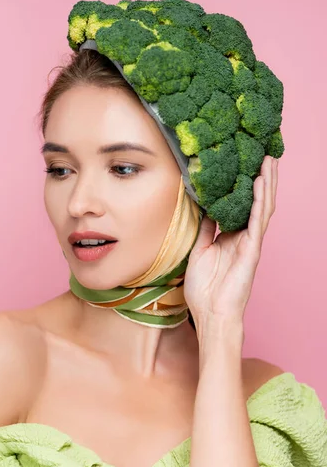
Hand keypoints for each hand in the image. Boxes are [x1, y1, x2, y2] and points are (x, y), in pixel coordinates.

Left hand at [184, 155, 277, 326]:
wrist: (210, 313)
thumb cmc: (204, 288)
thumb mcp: (199, 250)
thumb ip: (204, 229)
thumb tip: (203, 208)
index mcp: (231, 236)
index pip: (240, 204)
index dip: (243, 185)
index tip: (242, 163)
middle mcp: (244, 236)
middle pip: (256, 201)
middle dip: (261, 177)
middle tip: (262, 153)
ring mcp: (250, 242)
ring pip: (262, 206)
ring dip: (266, 183)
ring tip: (268, 160)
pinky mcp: (252, 249)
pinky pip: (258, 221)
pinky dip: (260, 201)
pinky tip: (261, 183)